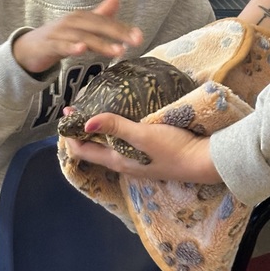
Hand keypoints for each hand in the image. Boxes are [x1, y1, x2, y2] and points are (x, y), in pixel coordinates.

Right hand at [13, 0, 142, 75]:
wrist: (26, 50)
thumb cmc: (56, 38)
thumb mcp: (80, 28)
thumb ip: (98, 17)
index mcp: (81, 19)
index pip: (105, 21)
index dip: (122, 28)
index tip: (139, 36)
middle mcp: (71, 22)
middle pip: (96, 25)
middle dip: (117, 33)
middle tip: (136, 42)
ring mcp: (58, 33)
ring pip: (81, 36)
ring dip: (100, 43)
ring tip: (117, 51)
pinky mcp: (47, 45)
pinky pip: (60, 46)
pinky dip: (71, 47)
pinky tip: (82, 50)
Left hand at [65, 113, 222, 183]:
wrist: (203, 161)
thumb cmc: (172, 147)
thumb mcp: (142, 134)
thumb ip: (116, 126)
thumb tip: (85, 122)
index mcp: (117, 159)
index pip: (82, 150)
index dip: (70, 133)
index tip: (66, 112)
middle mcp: (123, 163)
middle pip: (93, 148)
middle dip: (82, 130)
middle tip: (79, 107)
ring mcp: (136, 161)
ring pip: (108, 146)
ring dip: (99, 131)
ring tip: (96, 110)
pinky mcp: (148, 156)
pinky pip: (123, 144)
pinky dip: (115, 132)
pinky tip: (122, 119)